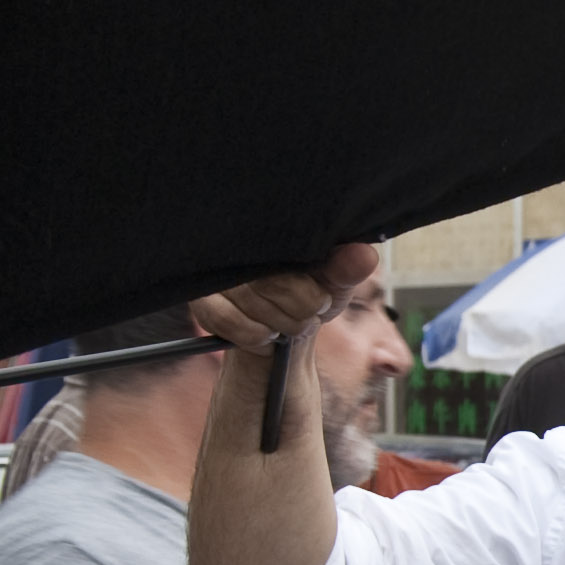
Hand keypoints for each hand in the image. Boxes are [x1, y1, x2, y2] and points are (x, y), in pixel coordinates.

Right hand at [187, 243, 385, 352]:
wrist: (283, 326)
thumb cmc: (311, 294)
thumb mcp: (335, 281)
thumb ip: (347, 267)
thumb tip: (364, 254)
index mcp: (273, 231)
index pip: (290, 252)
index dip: (309, 289)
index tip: (320, 298)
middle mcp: (238, 244)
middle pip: (270, 282)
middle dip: (299, 309)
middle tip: (307, 313)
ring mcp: (215, 270)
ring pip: (249, 302)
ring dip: (279, 324)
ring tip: (289, 322)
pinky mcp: (200, 297)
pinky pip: (225, 319)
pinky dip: (253, 333)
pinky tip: (265, 332)